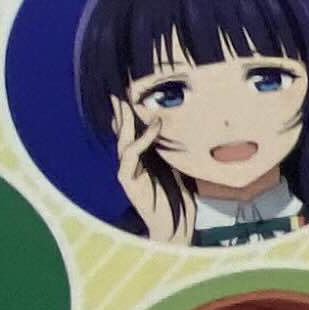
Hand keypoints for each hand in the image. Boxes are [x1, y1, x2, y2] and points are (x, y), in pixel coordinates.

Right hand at [109, 99, 193, 244]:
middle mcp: (131, 161)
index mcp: (142, 157)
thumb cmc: (179, 196)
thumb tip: (187, 126)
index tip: (135, 88)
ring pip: (124, 138)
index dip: (132, 109)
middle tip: (123, 85)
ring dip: (128, 118)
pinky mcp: (126, 179)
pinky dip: (143, 138)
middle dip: (122, 108)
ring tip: (132, 99)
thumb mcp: (179, 165)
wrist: (175, 224)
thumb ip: (176, 148)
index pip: (133, 129)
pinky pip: (132, 153)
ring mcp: (126, 169)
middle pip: (123, 129)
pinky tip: (155, 126)